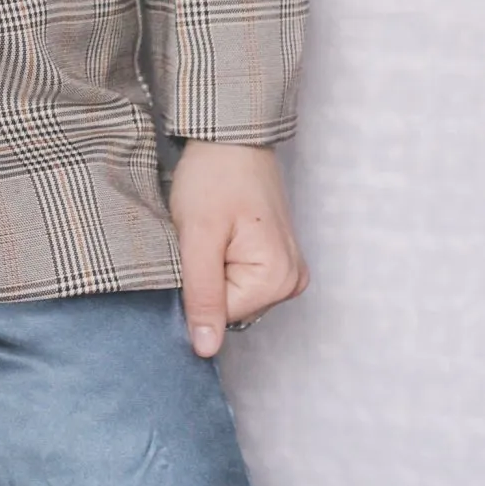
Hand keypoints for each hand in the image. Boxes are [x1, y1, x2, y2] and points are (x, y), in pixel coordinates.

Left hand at [168, 139, 309, 357]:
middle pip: (230, 308)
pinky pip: (240, 279)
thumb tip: (206, 349)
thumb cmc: (214, 176)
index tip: (192, 248)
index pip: (220, 316)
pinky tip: (220, 234)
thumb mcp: (198, 236)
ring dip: (213, 269)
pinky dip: (222, 262)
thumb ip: (202, 295)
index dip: (194, 286)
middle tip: (202, 236)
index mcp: (278, 280)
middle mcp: (292, 281)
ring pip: (232, 295)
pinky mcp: (276, 259)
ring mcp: (287, 270)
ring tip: (212, 231)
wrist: (229, 136)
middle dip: (205, 277)